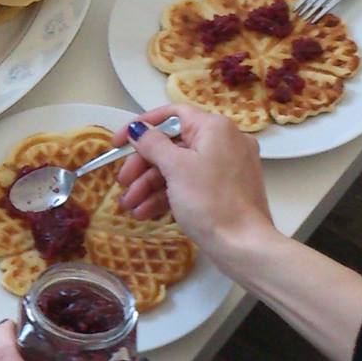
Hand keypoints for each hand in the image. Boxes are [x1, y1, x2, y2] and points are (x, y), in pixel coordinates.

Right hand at [118, 105, 274, 263]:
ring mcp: (225, 168)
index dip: (141, 125)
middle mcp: (223, 142)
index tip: (118, 142)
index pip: (172, 114)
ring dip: (149, 185)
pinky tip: (145, 213)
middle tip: (123, 181)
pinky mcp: (223, 191)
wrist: (243, 246)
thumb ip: (153, 143)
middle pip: (172, 144)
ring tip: (129, 206)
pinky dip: (167, 196)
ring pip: (178, 168)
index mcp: (215, 128)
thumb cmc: (210, 201)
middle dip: (142, 165)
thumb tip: (137, 128)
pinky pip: (190, 184)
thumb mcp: (176, 168)